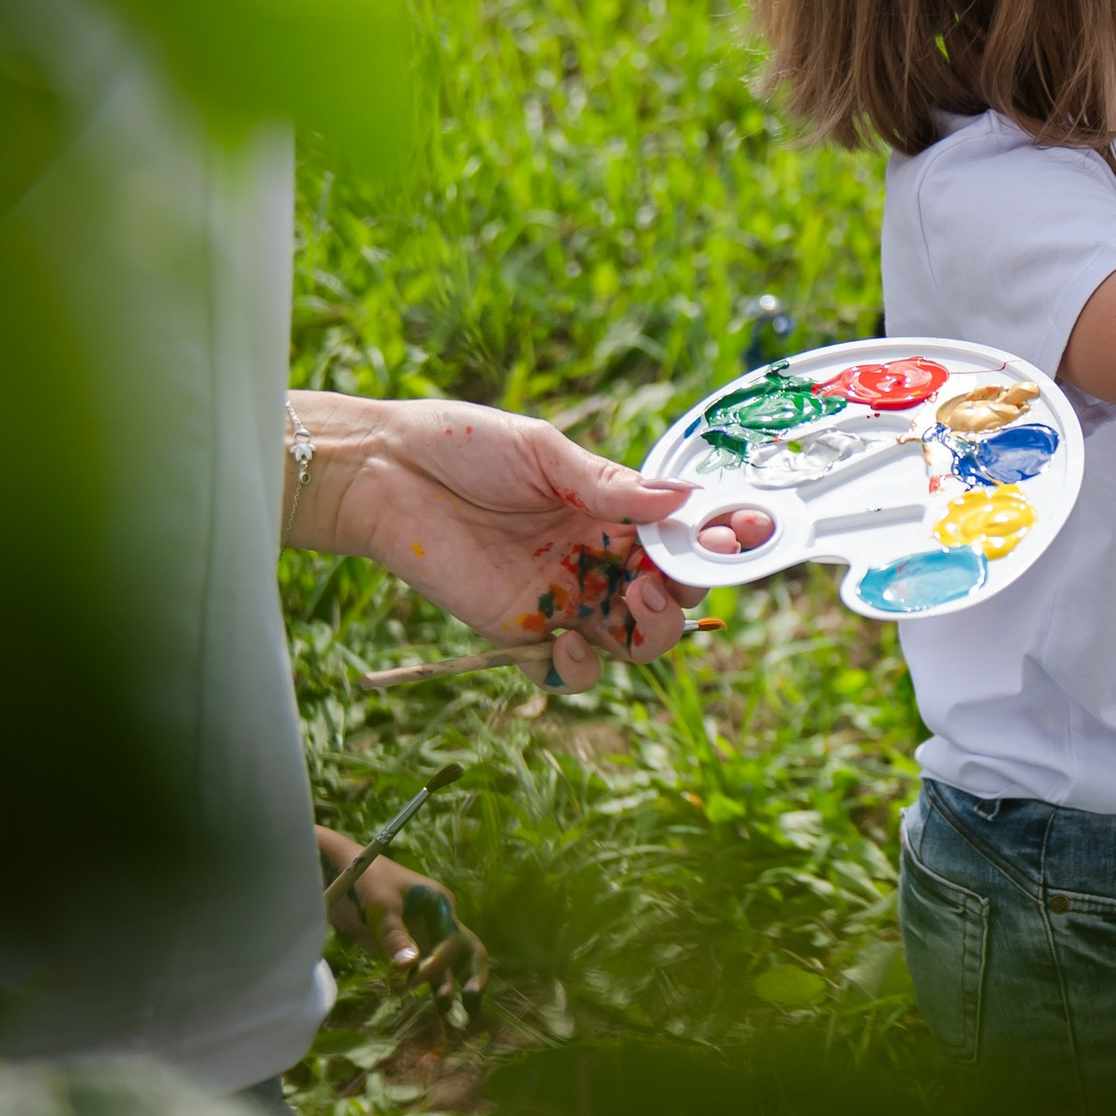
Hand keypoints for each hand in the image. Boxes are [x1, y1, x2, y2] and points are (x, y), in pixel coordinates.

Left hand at [288, 393, 697, 690]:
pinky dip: (579, 669)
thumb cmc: (461, 444)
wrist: (384, 470)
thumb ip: (610, 484)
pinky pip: (566, 672)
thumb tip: (683, 499)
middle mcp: (594, 560)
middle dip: (684, 598)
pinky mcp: (519, 630)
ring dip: (651, 634)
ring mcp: (561, 599)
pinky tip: (568, 639)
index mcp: (610, 511)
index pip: (677, 542)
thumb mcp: (544, 453)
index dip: (709, 547)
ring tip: (634, 601)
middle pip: (667, 601)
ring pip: (630, 643)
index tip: (732, 540)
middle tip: (664, 581)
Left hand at [316, 828, 487, 997]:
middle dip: (473, 977)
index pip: (452, 941)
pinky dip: (432, 986)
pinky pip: (427, 970)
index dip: (438, 963)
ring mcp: (425, 936)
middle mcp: (439, 922)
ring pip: (450, 965)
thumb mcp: (381, 906)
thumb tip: (409, 967)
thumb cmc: (368, 880)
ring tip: (447, 1013)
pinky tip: (431, 1006)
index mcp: (441, 905)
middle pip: (468, 951)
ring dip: (450, 986)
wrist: (343, 874)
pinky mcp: (409, 948)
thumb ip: (394, 935)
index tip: (413, 980)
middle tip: (471, 1004)